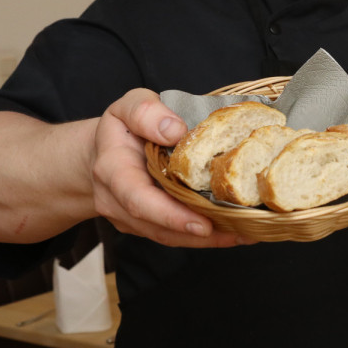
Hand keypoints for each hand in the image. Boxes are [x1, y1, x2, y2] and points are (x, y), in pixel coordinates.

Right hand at [90, 89, 252, 247]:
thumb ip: (145, 112)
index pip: (138, 199)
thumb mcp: (128, 107)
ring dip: (208, 240)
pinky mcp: (145, 226)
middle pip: (158, 227)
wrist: (100, 152)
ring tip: (247, 234)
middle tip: (239, 234)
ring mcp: (130, 218)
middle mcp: (117, 202)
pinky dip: (205, 237)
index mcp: (113, 170)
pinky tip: (236, 231)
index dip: (170, 215)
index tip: (202, 224)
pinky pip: (174, 236)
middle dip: (199, 235)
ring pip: (169, 237)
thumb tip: (176, 131)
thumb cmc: (120, 128)